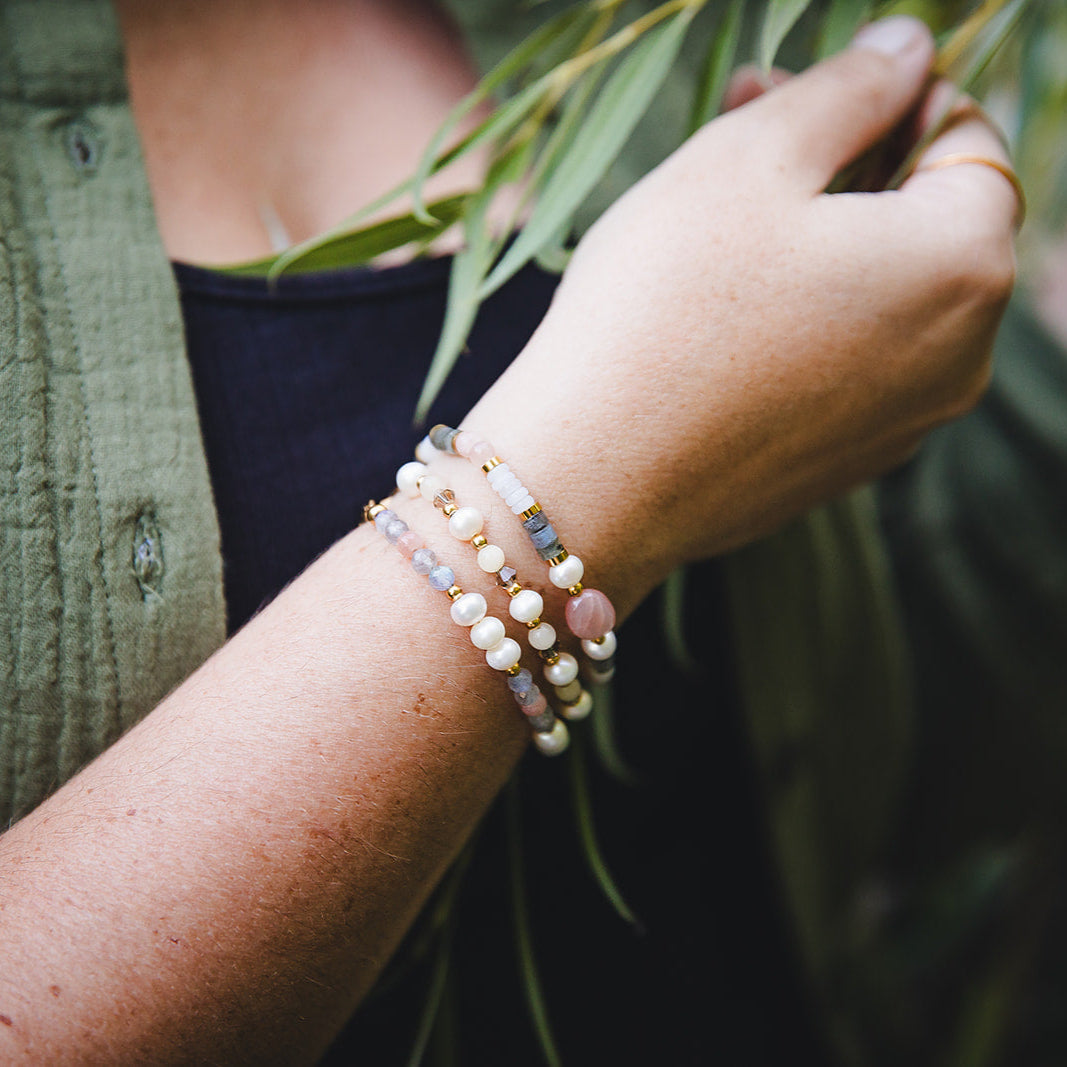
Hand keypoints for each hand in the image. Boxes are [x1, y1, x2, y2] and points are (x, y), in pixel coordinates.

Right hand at [464, 16, 1016, 612]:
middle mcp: (960, 359)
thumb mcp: (751, 160)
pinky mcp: (842, 467)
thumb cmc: (662, 308)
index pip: (968, 139)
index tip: (803, 91)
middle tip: (742, 132)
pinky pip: (844, 364)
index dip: (888, 94)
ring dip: (817, 239)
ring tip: (716, 220)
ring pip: (880, 295)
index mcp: (965, 265)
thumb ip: (852, 87)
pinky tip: (719, 311)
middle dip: (843, 162)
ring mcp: (902, 426)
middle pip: (923, 221)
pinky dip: (802, 319)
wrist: (590, 479)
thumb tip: (909, 51)